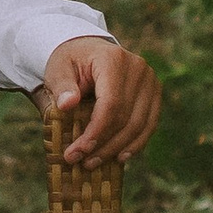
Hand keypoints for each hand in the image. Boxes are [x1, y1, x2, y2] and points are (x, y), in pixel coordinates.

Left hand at [40, 34, 159, 165]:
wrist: (88, 49)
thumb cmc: (70, 61)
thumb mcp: (58, 69)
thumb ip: (62, 86)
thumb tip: (67, 104)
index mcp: (113, 59)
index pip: (110, 104)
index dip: (96, 132)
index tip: (78, 152)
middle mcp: (138, 68)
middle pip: (126, 117)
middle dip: (104, 145)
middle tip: (83, 163)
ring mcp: (150, 80)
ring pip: (140, 125)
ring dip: (119, 148)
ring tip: (96, 162)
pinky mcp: (154, 93)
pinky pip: (149, 124)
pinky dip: (136, 143)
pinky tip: (120, 156)